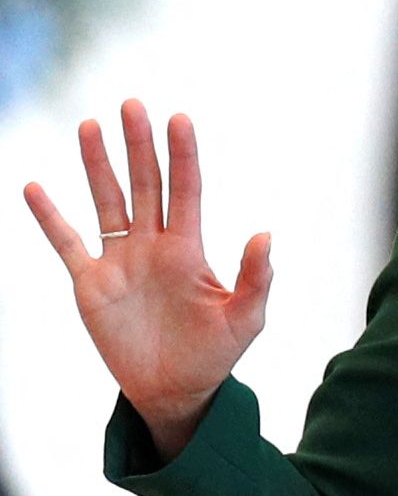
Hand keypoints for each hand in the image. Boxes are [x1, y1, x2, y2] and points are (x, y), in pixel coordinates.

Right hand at [23, 100, 270, 458]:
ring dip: (98, 165)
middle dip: (139, 145)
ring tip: (89, 124)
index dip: (183, 156)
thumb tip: (265, 235)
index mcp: (190, 249)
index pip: (187, 190)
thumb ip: (255, 278)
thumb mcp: (245, 319)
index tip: (180, 118)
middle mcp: (154, 245)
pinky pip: (67, 243)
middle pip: (146, 184)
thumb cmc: (216, 354)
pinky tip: (34, 187)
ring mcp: (121, 261)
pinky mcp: (91, 284)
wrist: (176, 391)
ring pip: (107, 201)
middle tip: (132, 105)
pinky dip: (50, 217)